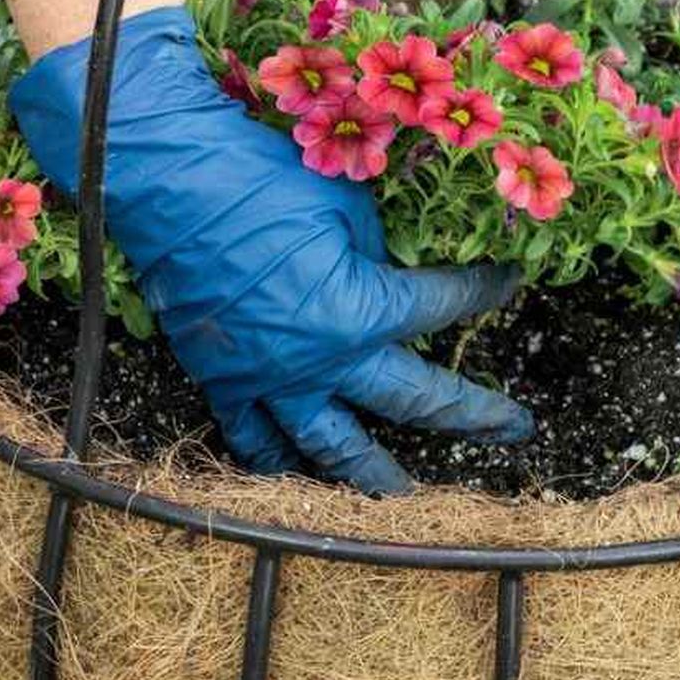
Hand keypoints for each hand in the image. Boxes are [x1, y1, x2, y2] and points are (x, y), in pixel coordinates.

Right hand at [9, 6, 532, 491]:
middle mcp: (326, 361)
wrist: (167, 181)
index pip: (444, 305)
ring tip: (410, 499)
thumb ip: (379, 252)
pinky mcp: (226, 381)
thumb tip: (389, 271)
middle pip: (417, 401)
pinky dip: (279, 461)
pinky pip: (255, 439)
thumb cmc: (261, 182)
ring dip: (379, 476)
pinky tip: (301, 477)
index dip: (482, 291)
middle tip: (513, 428)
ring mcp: (274, 380)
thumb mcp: (346, 204)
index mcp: (364, 311)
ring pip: (337, 448)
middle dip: (474, 414)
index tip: (507, 283)